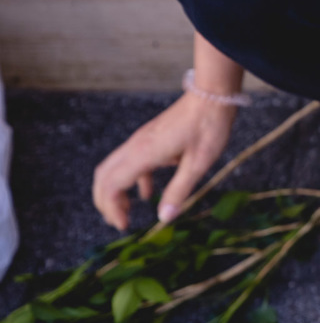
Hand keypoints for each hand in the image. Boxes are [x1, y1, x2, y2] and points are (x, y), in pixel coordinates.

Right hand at [92, 93, 237, 229]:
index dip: (112, 208)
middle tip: (120, 223)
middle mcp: (136, 146)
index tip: (124, 226)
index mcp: (144, 154)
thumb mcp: (198, 164)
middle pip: (104, 177)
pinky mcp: (149, 138)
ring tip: (128, 212)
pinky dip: (132, 180)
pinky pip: (131, 162)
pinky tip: (147, 193)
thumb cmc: (208, 127)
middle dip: (106, 202)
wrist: (211, 96)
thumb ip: (179, 191)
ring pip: (114, 168)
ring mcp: (141, 141)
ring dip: (116, 191)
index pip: (112, 185)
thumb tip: (164, 218)